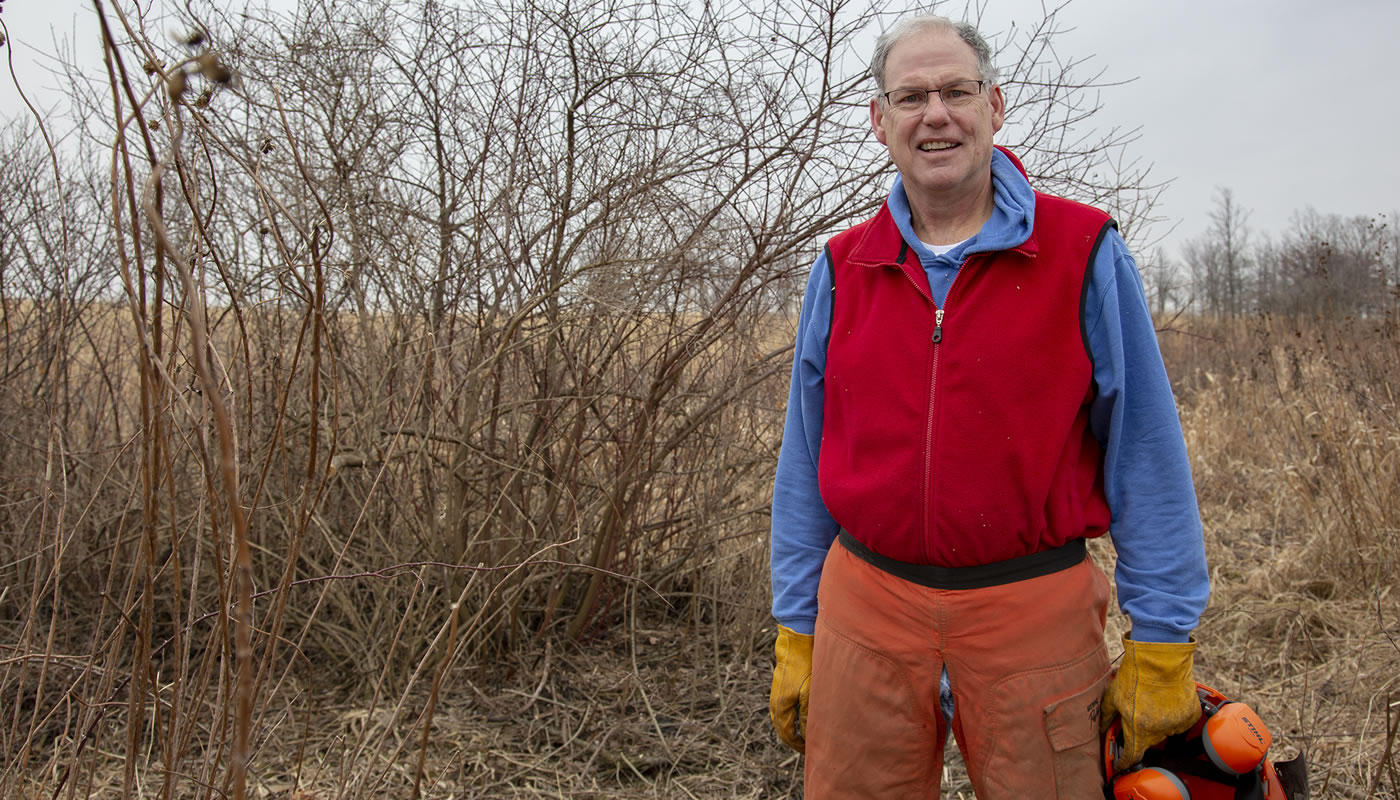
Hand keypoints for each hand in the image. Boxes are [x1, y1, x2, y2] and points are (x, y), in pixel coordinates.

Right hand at [769, 625, 813, 751]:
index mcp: (781, 705)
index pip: (786, 733)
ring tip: (804, 733)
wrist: (796, 638)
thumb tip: (807, 732)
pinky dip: (790, 715)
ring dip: (791, 727)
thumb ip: (808, 714)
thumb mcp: (810, 691)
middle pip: (781, 726)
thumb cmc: (805, 664)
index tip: (808, 750)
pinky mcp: (782, 683)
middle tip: (805, 746)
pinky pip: (783, 706)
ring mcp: (777, 690)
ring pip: (781, 716)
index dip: (797, 744)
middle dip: (792, 738)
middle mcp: (775, 699)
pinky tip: (801, 714)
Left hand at [1101, 637, 1201, 770]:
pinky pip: (1179, 722)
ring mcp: (1177, 723)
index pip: (1131, 756)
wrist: (1161, 658)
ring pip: (1164, 731)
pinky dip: (1173, 715)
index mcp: (1138, 729)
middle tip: (1137, 712)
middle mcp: (1159, 731)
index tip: (1121, 764)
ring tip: (1151, 700)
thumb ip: (1106, 716)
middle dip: (1140, 732)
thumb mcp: (1113, 695)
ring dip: (1157, 722)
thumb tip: (1101, 729)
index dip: (1124, 761)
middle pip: (1147, 741)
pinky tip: (1165, 699)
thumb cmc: (1134, 675)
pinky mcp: (1190, 715)